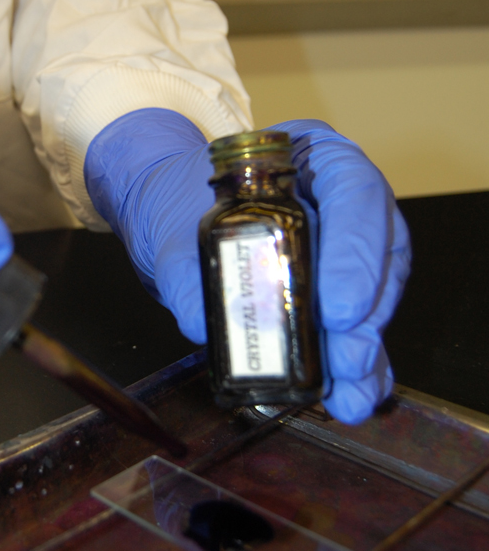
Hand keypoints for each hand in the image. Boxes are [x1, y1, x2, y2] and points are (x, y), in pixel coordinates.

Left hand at [84, 109, 410, 423]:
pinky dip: (360, 363)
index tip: (340, 309)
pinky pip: (360, 324)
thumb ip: (186, 272)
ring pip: (378, 292)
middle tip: (347, 360)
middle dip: (366, 313)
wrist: (170, 214)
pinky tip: (354, 395)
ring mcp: (347, 242)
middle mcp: (341, 195)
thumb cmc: (180, 202)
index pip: (354, 190)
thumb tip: (203, 324)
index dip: (355, 251)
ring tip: (350, 390)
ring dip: (366, 345)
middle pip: (380, 248)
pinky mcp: (340, 288)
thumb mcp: (173, 229)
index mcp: (311, 154)